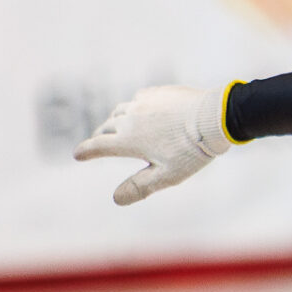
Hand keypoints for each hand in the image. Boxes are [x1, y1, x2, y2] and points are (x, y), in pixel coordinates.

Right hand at [73, 84, 233, 204]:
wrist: (214, 117)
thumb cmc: (192, 151)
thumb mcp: (167, 176)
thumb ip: (140, 187)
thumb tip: (115, 199)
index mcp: (129, 140)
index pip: (98, 146)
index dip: (86, 151)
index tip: (77, 154)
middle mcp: (130, 118)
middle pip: (107, 127)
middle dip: (100, 136)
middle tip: (98, 142)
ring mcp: (143, 102)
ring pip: (121, 111)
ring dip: (116, 120)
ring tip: (118, 127)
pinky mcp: (158, 92)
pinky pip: (139, 99)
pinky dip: (135, 107)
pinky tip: (141, 110)